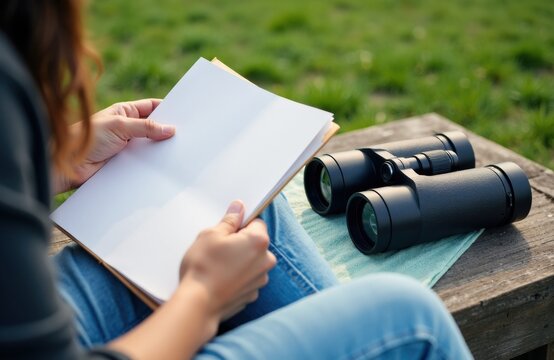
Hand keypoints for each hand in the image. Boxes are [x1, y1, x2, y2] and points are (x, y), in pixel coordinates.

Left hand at [55, 99, 175, 192]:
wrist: (69, 165)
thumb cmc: (88, 138)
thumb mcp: (119, 126)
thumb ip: (146, 127)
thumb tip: (170, 129)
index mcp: (125, 112)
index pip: (152, 107)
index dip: (168, 109)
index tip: (185, 113)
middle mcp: (128, 128)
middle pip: (154, 127)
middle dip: (168, 130)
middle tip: (188, 134)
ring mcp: (128, 146)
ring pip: (151, 146)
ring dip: (162, 149)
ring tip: (181, 151)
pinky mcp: (127, 163)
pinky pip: (145, 162)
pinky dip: (155, 164)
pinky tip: (167, 165)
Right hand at [179, 200, 276, 320]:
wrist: (198, 305)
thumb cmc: (203, 267)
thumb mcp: (211, 235)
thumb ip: (229, 220)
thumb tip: (239, 208)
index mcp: (258, 241)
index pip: (257, 223)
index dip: (240, 225)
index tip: (227, 231)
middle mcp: (266, 261)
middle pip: (256, 243)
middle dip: (240, 243)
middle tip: (219, 249)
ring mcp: (260, 280)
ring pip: (251, 262)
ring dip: (239, 261)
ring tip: (218, 266)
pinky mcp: (252, 294)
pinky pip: (247, 278)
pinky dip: (237, 277)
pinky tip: (220, 279)